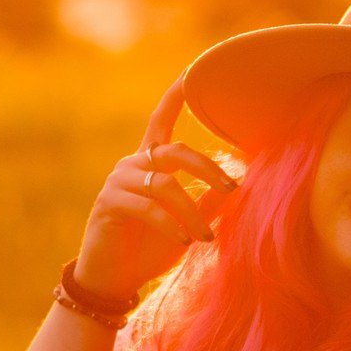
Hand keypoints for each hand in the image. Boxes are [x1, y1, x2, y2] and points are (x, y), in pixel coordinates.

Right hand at [74, 78, 237, 303]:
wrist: (114, 278)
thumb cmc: (151, 248)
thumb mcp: (188, 222)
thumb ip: (209, 200)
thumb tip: (242, 181)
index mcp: (150, 163)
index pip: (162, 120)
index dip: (176, 96)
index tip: (191, 72)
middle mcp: (132, 165)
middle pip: (175, 150)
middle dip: (207, 167)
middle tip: (233, 189)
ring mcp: (118, 182)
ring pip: (164, 185)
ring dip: (191, 212)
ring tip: (205, 237)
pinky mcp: (109, 204)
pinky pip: (147, 207)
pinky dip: (170, 224)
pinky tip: (184, 240)